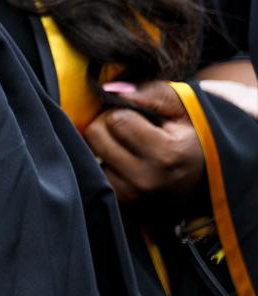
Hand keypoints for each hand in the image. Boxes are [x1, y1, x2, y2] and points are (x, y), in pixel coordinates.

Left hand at [83, 81, 203, 208]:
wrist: (206, 173)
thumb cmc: (188, 132)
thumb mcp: (176, 105)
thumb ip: (144, 93)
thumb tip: (106, 91)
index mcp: (168, 154)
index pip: (117, 118)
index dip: (123, 110)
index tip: (141, 118)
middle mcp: (150, 181)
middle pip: (97, 136)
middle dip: (107, 125)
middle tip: (130, 130)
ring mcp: (135, 198)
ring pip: (91, 156)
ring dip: (103, 147)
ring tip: (129, 147)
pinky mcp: (125, 206)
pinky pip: (96, 175)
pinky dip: (104, 165)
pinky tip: (123, 163)